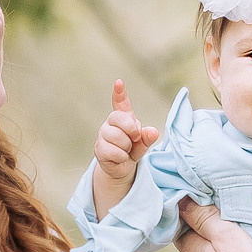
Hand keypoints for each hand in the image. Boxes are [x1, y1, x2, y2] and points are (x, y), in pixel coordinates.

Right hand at [90, 80, 160, 217]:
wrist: (121, 168)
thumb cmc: (133, 150)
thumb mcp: (143, 143)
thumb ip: (148, 137)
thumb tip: (153, 132)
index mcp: (123, 117)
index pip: (121, 103)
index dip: (119, 93)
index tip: (119, 82)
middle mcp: (110, 123)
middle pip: (120, 119)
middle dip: (132, 130)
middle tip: (134, 139)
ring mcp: (103, 135)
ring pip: (118, 137)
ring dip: (127, 147)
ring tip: (125, 150)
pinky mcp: (99, 149)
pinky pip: (114, 151)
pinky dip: (122, 157)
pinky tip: (119, 158)